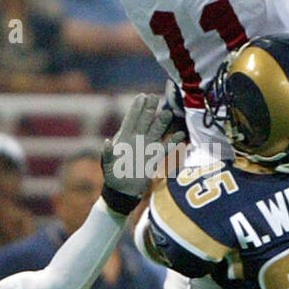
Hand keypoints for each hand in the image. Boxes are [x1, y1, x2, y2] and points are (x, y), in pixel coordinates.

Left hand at [101, 93, 173, 214]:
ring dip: (162, 122)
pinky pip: (166, 148)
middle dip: (150, 109)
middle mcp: (136, 140)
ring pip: (156, 131)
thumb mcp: (107, 166)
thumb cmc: (112, 177)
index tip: (142, 97)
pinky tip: (181, 135)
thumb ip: (108, 154)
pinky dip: (173, 142)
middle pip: (145, 121)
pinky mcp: (154, 158)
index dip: (136, 109)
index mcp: (124, 139)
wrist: (123, 192)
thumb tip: (107, 142)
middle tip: (155, 98)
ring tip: (168, 113)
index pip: (131, 120)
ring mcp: (146, 148)